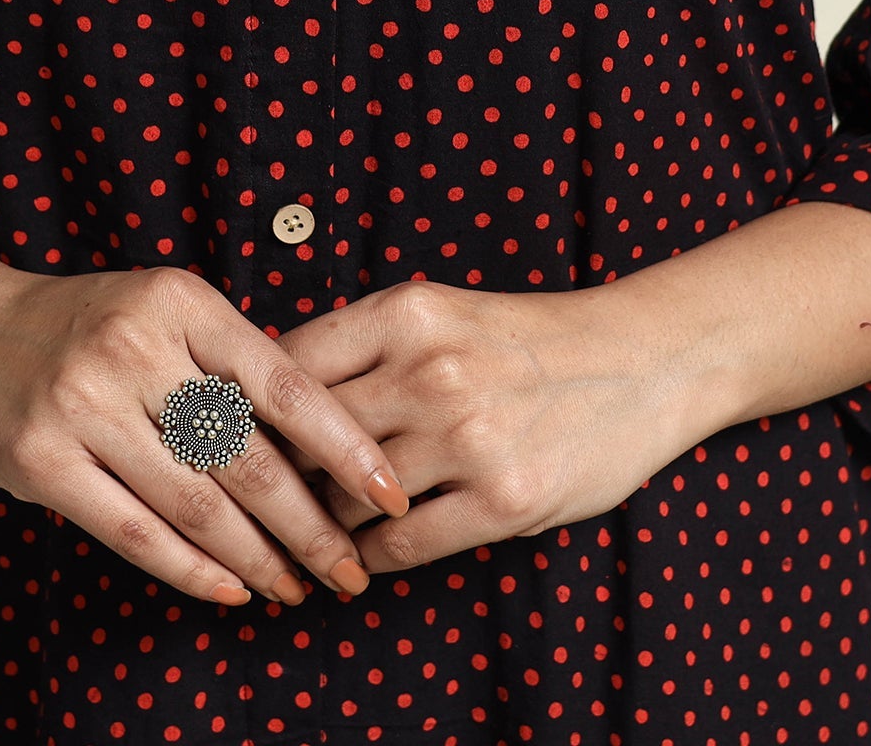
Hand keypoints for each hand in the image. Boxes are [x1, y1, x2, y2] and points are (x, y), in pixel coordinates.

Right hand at [0, 255, 410, 607]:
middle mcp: (135, 347)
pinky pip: (135, 531)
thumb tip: (325, 443)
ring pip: (197, 502)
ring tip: (298, 588)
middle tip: (352, 571)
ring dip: (258, 558)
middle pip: (247, 455)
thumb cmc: (81, 324)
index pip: (284, 381)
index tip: (391, 492)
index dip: (345, 445)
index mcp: (181, 301)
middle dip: (310, 524)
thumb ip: (226, 361)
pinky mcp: (42, 460)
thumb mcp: (161, 308)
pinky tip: (231, 589)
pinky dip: (192, 569)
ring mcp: (84, 404)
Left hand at [272, 277, 740, 573]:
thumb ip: (366, 347)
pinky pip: (403, 544)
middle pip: (308, 439)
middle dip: (276, 476)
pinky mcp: (505, 499)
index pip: (288, 364)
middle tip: (251, 502)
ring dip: (322, 524)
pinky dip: (372, 557)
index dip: (250, 408)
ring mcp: (469, 437)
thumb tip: (268, 387)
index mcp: (408, 312)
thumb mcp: (442, 314)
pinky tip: (364, 556)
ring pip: (348, 498)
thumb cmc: (528, 339)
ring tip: (306, 537)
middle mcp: (432, 371)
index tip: (227, 436)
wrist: (642, 359)